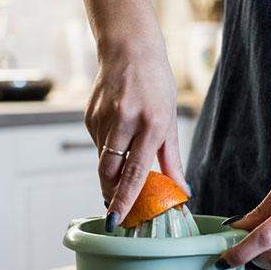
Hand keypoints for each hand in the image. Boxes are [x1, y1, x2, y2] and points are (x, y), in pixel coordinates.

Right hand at [85, 41, 188, 226]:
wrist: (129, 49)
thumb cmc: (156, 85)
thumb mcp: (170, 120)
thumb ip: (171, 159)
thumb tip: (182, 190)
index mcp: (150, 123)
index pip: (134, 171)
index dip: (124, 199)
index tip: (117, 220)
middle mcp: (124, 121)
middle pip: (109, 172)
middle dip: (112, 195)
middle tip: (117, 209)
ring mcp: (102, 118)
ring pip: (102, 161)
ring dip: (112, 175)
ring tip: (122, 175)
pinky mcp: (89, 116)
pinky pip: (98, 146)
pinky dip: (108, 153)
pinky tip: (118, 140)